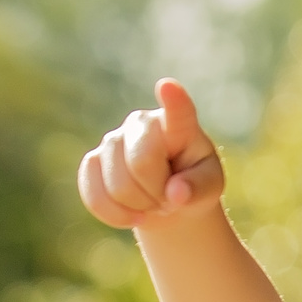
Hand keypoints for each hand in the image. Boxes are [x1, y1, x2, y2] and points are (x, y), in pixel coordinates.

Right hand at [78, 79, 225, 229]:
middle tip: (169, 199)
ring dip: (139, 207)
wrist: (165, 197)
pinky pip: (95, 196)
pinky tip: (133, 215)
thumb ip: (198, 189)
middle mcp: (141, 123)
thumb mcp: (209, 188)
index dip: (172, 100)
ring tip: (153, 203)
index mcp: (178, 125)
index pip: (177, 111)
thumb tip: (176, 194)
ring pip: (118, 186)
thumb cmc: (193, 184)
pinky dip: (116, 215)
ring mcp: (112, 140)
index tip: (167, 86)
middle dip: (157, 194)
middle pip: (142, 164)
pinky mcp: (91, 162)